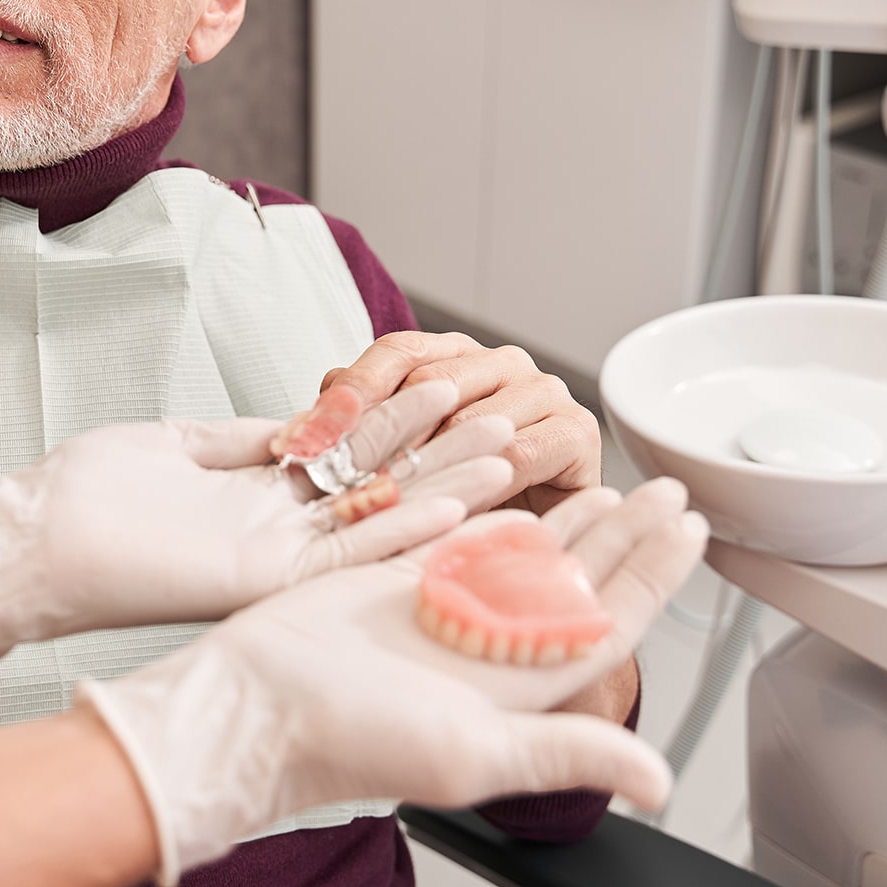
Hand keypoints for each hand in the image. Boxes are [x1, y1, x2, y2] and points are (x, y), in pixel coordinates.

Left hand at [0, 382, 517, 676]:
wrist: (26, 539)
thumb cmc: (82, 495)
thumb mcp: (177, 446)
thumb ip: (241, 440)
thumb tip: (291, 423)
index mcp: (257, 499)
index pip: (351, 458)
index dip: (406, 425)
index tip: (460, 393)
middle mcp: (275, 534)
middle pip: (380, 491)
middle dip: (445, 458)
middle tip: (514, 428)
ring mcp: (272, 558)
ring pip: (380, 525)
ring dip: (446, 493)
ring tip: (512, 461)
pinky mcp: (258, 575)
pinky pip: (346, 550)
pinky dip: (406, 530)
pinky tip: (459, 505)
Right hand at [82, 479, 706, 884]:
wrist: (254, 702)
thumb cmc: (351, 738)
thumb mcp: (472, 751)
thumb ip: (566, 753)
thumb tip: (659, 783)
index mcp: (517, 687)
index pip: (607, 623)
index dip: (654, 577)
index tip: (692, 530)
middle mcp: (488, 647)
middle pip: (578, 580)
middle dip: (629, 536)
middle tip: (668, 488)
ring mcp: (444, 612)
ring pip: (525, 556)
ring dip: (573, 519)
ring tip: (615, 481)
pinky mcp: (396, 583)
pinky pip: (462, 539)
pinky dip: (497, 509)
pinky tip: (525, 490)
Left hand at [322, 331, 601, 512]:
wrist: (536, 535)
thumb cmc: (466, 491)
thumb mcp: (405, 456)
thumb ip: (364, 426)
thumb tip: (311, 419)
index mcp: (457, 355)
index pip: (399, 350)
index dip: (357, 386)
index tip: (317, 426)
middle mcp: (502, 363)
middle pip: (433, 381)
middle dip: (386, 432)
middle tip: (347, 474)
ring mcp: (543, 392)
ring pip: (473, 419)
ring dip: (429, 463)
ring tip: (389, 497)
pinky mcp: (576, 432)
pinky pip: (518, 453)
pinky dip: (481, 482)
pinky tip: (451, 507)